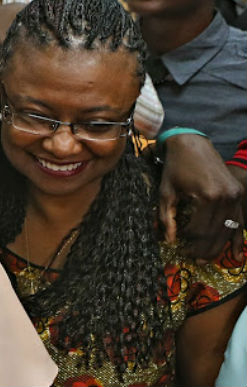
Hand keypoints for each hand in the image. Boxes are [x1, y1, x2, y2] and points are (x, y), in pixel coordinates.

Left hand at [158, 134, 244, 260]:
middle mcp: (226, 197)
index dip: (190, 243)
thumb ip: (167, 217)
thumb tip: (169, 241)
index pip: (199, 230)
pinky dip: (236, 238)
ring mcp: (235, 196)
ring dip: (218, 247)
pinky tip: (236, 255)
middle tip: (194, 260)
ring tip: (207, 259)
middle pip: (216, 232)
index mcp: (208, 196)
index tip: (180, 250)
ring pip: (229, 230)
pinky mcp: (238, 194)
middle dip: (204, 249)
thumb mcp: (166, 192)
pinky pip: (239, 221)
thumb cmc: (175, 167)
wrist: (192, 144)